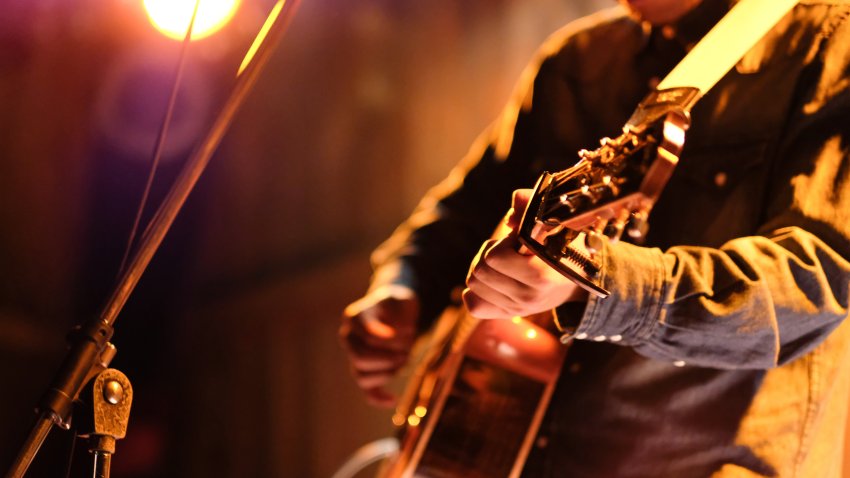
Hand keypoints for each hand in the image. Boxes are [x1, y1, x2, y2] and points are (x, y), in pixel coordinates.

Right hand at [339, 285, 418, 406]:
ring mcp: (355, 356)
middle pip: (360, 358)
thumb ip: (398, 312)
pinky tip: (394, 399)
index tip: (409, 331)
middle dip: (387, 358)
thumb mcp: (402, 299)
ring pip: (362, 377)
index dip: (389, 339)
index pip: (367, 336)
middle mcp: (349, 338)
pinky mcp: (367, 371)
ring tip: (404, 360)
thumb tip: (391, 336)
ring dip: (387, 373)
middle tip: (406, 352)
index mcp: (354, 318)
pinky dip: (379, 398)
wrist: (396, 310)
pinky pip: (367, 391)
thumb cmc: (399, 304)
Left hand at [463, 189, 587, 318]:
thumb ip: (534, 206)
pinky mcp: (510, 314)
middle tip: (508, 250)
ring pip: (473, 284)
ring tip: (503, 263)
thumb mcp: (556, 222)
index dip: (503, 242)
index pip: (494, 257)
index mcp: (541, 275)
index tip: (520, 240)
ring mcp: (519, 309)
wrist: (580, 278)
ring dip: (483, 268)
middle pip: (479, 270)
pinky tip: (493, 280)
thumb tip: (514, 205)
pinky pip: (475, 306)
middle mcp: (529, 297)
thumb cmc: (565, 244)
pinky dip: (477, 291)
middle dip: (489, 253)